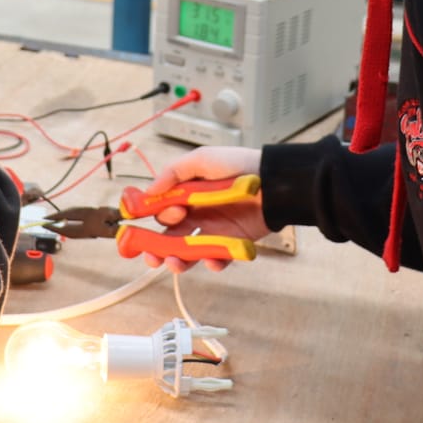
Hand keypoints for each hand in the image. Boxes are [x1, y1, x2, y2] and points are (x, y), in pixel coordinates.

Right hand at [141, 146, 267, 273]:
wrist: (274, 181)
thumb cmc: (239, 166)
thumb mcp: (202, 159)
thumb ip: (173, 173)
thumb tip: (148, 192)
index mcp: (187, 195)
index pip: (162, 212)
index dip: (158, 218)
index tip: (163, 218)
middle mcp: (197, 214)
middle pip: (169, 237)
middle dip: (156, 248)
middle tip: (152, 256)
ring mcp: (214, 231)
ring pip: (188, 252)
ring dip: (177, 261)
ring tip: (175, 263)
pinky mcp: (232, 244)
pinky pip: (217, 258)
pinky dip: (213, 263)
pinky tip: (212, 259)